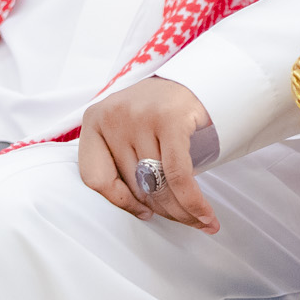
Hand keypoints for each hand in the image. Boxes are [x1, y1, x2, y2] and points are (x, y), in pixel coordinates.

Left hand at [78, 77, 217, 232]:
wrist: (196, 77)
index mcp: (94, 120)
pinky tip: (204, 215)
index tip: (144, 213)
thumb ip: (121, 162)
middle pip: (133, 184)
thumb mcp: (127, 130)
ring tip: (198, 221)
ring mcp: (141, 116)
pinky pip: (179, 175)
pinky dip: (193, 201)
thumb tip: (141, 210)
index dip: (120, 203)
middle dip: (162, 209)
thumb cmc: (158, 111)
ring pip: (157, 183)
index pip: (94, 178)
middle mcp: (114, 116)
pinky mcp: (171, 119)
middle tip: (183, 221)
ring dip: (182, 211)